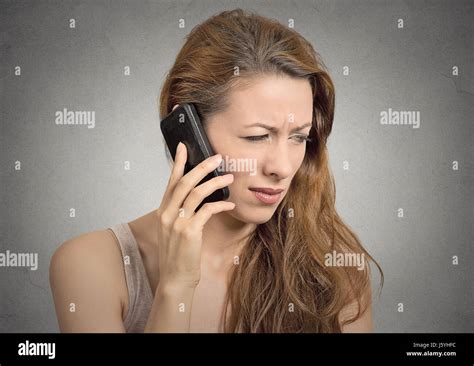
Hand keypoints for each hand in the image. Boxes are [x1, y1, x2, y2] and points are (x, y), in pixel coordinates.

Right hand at [155, 142, 234, 290]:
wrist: (175, 278)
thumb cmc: (179, 254)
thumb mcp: (175, 230)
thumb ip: (182, 213)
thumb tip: (199, 196)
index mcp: (163, 211)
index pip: (170, 182)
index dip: (178, 163)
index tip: (184, 147)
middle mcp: (167, 214)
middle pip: (184, 182)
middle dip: (201, 167)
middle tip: (216, 157)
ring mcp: (177, 223)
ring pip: (195, 193)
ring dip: (214, 183)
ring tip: (229, 177)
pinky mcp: (189, 232)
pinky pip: (207, 210)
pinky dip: (220, 204)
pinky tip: (230, 204)